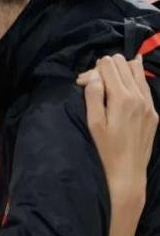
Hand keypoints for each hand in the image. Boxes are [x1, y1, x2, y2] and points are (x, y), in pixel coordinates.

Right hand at [77, 54, 157, 219]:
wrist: (128, 172)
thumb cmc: (106, 149)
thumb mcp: (94, 123)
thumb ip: (94, 96)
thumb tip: (94, 75)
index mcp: (121, 98)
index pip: (107, 66)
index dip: (92, 71)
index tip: (82, 84)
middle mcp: (138, 96)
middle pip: (122, 64)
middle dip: (105, 68)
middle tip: (94, 83)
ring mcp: (149, 103)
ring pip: (136, 70)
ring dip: (120, 70)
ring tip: (109, 81)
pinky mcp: (153, 112)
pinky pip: (144, 85)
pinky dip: (134, 79)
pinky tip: (126, 82)